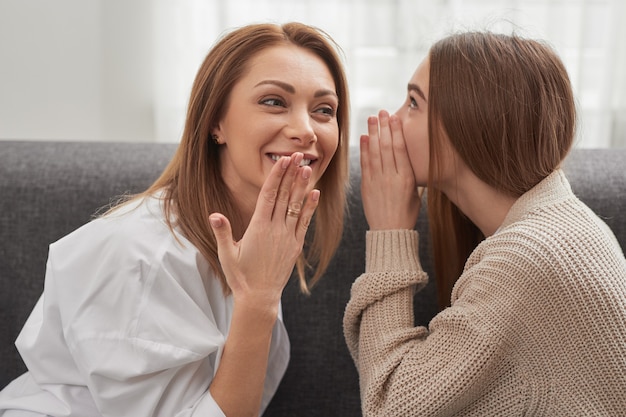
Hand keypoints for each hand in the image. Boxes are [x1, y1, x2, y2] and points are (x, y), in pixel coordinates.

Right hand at [209, 153, 318, 310]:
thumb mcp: (226, 254)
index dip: (277, 176)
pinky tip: (315, 193)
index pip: (269, 195)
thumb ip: (222, 232)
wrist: (259, 297)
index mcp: (258, 227)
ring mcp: (288, 237)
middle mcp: (275, 229)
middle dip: (291, 173)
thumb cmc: (240, 275)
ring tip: (307, 167)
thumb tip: (214, 215)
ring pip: (296, 206)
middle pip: (285, 195)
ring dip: (302, 186)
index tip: (283, 160)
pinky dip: (310, 207)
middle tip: (298, 154)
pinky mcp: (295, 246)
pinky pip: (304, 222)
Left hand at [360, 110, 421, 229]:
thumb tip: (411, 159)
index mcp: (406, 178)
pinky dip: (363, 150)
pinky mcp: (366, 187)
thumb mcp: (416, 194)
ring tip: (371, 118)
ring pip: (374, 153)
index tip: (394, 117)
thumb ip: (411, 175)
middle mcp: (391, 177)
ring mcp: (377, 182)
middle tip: (381, 112)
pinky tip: (363, 137)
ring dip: (372, 134)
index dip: (396, 131)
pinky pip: (364, 165)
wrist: (390, 232)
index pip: (400, 149)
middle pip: (386, 147)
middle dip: (383, 127)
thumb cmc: (406, 214)